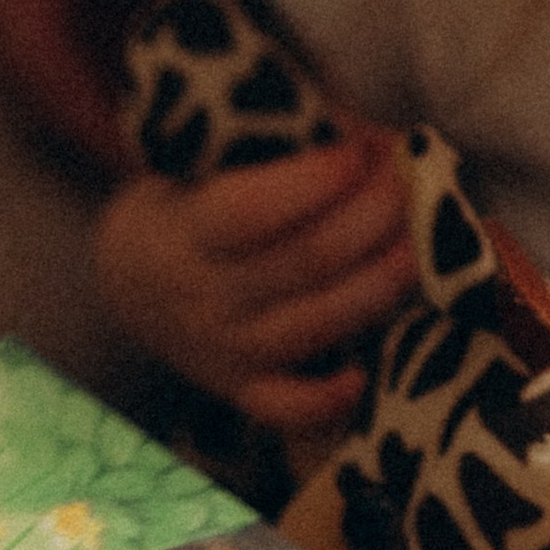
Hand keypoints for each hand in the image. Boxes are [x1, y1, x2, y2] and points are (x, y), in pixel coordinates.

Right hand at [0, 0, 251, 160]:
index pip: (29, 43)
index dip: (92, 118)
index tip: (167, 174)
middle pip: (52, 51)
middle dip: (133, 111)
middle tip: (233, 166)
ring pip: (82, 22)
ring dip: (154, 69)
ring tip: (252, 120)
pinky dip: (161, 17)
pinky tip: (241, 45)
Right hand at [93, 129, 416, 423]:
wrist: (129, 275)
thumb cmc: (191, 194)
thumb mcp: (210, 156)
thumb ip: (291, 142)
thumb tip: (387, 144)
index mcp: (185, 231)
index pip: (256, 209)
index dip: (322, 179)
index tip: (365, 148)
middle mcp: (203, 299)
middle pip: (310, 260)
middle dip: (376, 213)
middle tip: (409, 179)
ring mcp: (225, 352)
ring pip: (321, 324)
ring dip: (386, 277)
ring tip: (420, 235)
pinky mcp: (245, 390)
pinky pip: (291, 408)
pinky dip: (332, 397)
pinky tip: (365, 367)